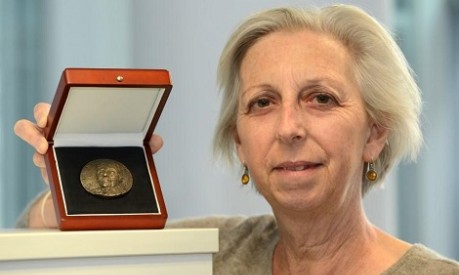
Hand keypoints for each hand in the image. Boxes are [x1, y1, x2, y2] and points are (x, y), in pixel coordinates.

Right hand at [14, 102, 163, 227]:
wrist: (90, 185)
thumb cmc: (103, 156)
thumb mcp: (119, 148)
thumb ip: (138, 144)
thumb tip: (157, 141)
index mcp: (73, 122)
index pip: (56, 107)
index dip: (50, 107)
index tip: (54, 112)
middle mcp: (56, 134)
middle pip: (35, 119)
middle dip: (37, 121)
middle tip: (46, 130)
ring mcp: (49, 152)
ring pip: (30, 141)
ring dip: (35, 144)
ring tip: (45, 151)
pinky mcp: (48, 169)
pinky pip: (39, 165)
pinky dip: (43, 166)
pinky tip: (50, 171)